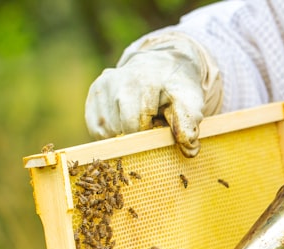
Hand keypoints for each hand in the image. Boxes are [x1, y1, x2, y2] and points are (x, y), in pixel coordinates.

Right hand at [85, 33, 221, 156]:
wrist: (161, 63)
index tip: (160, 127)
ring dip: (125, 134)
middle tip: (152, 122)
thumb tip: (189, 150)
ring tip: (140, 119)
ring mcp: (103, 85)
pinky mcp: (94, 92)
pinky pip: (97, 128)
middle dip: (138, 134)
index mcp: (144, 81)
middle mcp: (118, 79)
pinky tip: (125, 120)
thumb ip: (189, 124)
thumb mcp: (190, 101)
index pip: (138, 126)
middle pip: (122, 130)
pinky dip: (112, 132)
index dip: (150, 135)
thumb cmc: (176, 86)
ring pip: (107, 131)